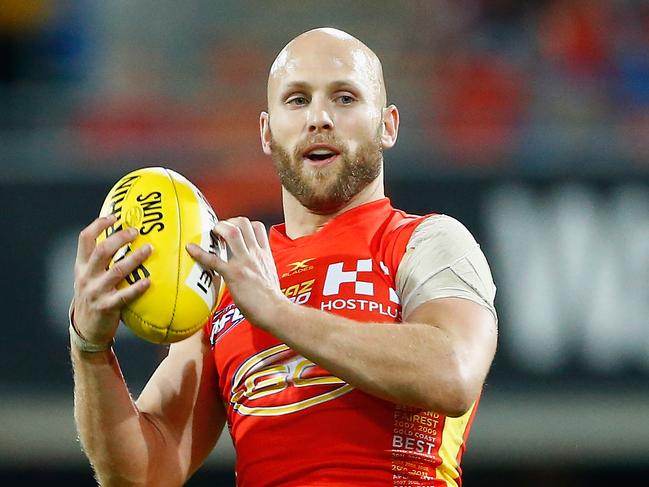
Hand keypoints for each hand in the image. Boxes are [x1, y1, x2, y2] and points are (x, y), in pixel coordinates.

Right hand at [73, 215, 151, 345]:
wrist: (85, 328)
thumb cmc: (94, 296)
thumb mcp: (90, 276)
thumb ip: (101, 261)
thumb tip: (124, 238)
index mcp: (82, 266)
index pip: (85, 239)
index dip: (99, 225)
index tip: (114, 216)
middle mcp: (87, 276)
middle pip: (102, 251)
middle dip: (119, 238)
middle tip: (136, 231)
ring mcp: (96, 292)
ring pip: (116, 271)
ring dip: (134, 258)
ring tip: (149, 249)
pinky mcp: (106, 307)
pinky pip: (124, 296)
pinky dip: (137, 288)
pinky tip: (149, 282)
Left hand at [186, 217, 287, 328]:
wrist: (275, 310)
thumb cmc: (272, 299)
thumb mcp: (270, 274)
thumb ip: (261, 266)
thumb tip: (252, 269)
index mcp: (264, 254)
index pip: (257, 227)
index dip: (243, 223)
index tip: (234, 228)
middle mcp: (255, 253)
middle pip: (244, 223)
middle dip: (229, 222)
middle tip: (220, 230)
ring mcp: (244, 262)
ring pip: (232, 232)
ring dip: (219, 228)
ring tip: (212, 233)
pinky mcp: (234, 274)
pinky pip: (214, 259)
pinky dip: (200, 253)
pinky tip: (190, 249)